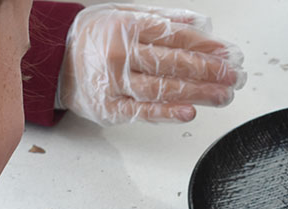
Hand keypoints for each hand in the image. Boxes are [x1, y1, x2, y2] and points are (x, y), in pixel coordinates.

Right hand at [58, 4, 246, 124]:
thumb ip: (165, 19)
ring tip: (224, 95)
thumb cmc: (95, 39)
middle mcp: (119, 54)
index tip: (229, 53)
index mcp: (126, 27)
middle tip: (235, 76)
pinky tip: (190, 112)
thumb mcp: (125, 15)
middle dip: (210, 71)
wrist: (53, 61)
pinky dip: (169, 113)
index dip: (206, 47)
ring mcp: (114, 83)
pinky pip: (144, 112)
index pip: (175, 37)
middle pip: (173, 63)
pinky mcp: (110, 108)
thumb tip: (202, 24)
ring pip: (163, 89)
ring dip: (199, 93)